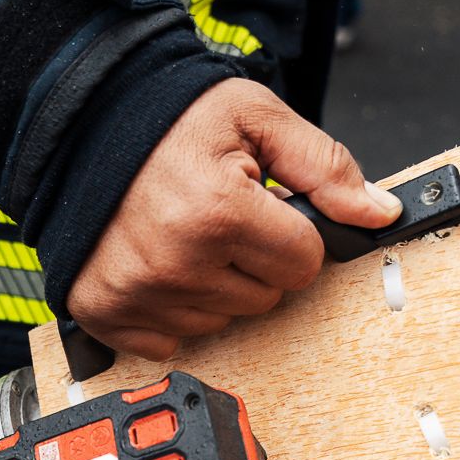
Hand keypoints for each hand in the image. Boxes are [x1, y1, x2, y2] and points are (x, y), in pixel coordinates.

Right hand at [65, 79, 402, 360]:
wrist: (80, 120)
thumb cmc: (166, 117)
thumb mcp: (256, 118)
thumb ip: (325, 166)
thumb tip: (379, 213)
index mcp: (219, 210)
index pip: (304, 263)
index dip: (292, 233)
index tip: (262, 208)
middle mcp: (176, 261)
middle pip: (266, 298)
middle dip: (254, 260)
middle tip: (217, 215)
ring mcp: (137, 292)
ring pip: (221, 321)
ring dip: (213, 285)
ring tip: (182, 233)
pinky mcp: (104, 311)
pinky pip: (169, 342)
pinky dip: (169, 310)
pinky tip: (155, 262)